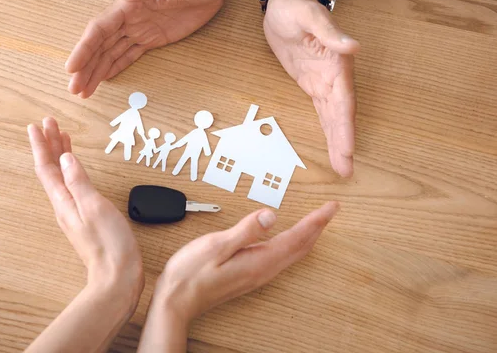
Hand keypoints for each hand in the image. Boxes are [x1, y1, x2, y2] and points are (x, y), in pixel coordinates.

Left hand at [27, 118, 143, 300]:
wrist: (118, 275)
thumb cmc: (109, 243)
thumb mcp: (95, 207)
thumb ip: (79, 181)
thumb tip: (67, 158)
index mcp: (64, 201)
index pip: (47, 167)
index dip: (42, 145)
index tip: (37, 125)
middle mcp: (65, 205)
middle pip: (52, 169)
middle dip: (50, 144)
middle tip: (49, 123)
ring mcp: (74, 211)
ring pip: (62, 176)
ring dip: (60, 155)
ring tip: (61, 137)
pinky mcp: (85, 216)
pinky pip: (72, 185)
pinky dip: (72, 169)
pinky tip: (76, 167)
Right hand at [66, 0, 235, 97]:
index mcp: (128, 4)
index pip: (100, 29)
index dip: (85, 48)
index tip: (72, 66)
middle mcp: (129, 18)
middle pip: (100, 46)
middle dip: (86, 67)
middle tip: (74, 89)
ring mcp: (140, 29)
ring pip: (111, 54)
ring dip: (96, 72)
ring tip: (83, 90)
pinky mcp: (152, 38)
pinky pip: (129, 55)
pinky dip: (115, 68)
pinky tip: (104, 79)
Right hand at [137, 202, 338, 351]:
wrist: (177, 301)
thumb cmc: (191, 274)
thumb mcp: (216, 245)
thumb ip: (246, 230)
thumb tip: (271, 215)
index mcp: (259, 261)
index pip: (296, 238)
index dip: (316, 221)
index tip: (331, 207)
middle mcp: (263, 270)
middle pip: (300, 247)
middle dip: (318, 227)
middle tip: (331, 210)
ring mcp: (257, 275)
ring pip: (292, 254)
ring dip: (308, 237)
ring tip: (317, 222)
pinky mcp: (249, 275)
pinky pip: (281, 258)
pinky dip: (293, 245)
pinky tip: (289, 240)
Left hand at [264, 0, 359, 176]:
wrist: (284, 6)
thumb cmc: (295, 9)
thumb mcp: (309, 16)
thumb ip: (330, 33)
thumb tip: (353, 47)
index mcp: (337, 62)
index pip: (343, 99)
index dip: (346, 125)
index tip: (348, 148)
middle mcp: (334, 76)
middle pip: (341, 114)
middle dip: (344, 142)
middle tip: (347, 169)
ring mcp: (324, 82)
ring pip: (333, 117)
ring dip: (338, 140)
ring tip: (343, 166)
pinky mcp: (312, 85)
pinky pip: (322, 111)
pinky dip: (328, 129)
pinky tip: (333, 145)